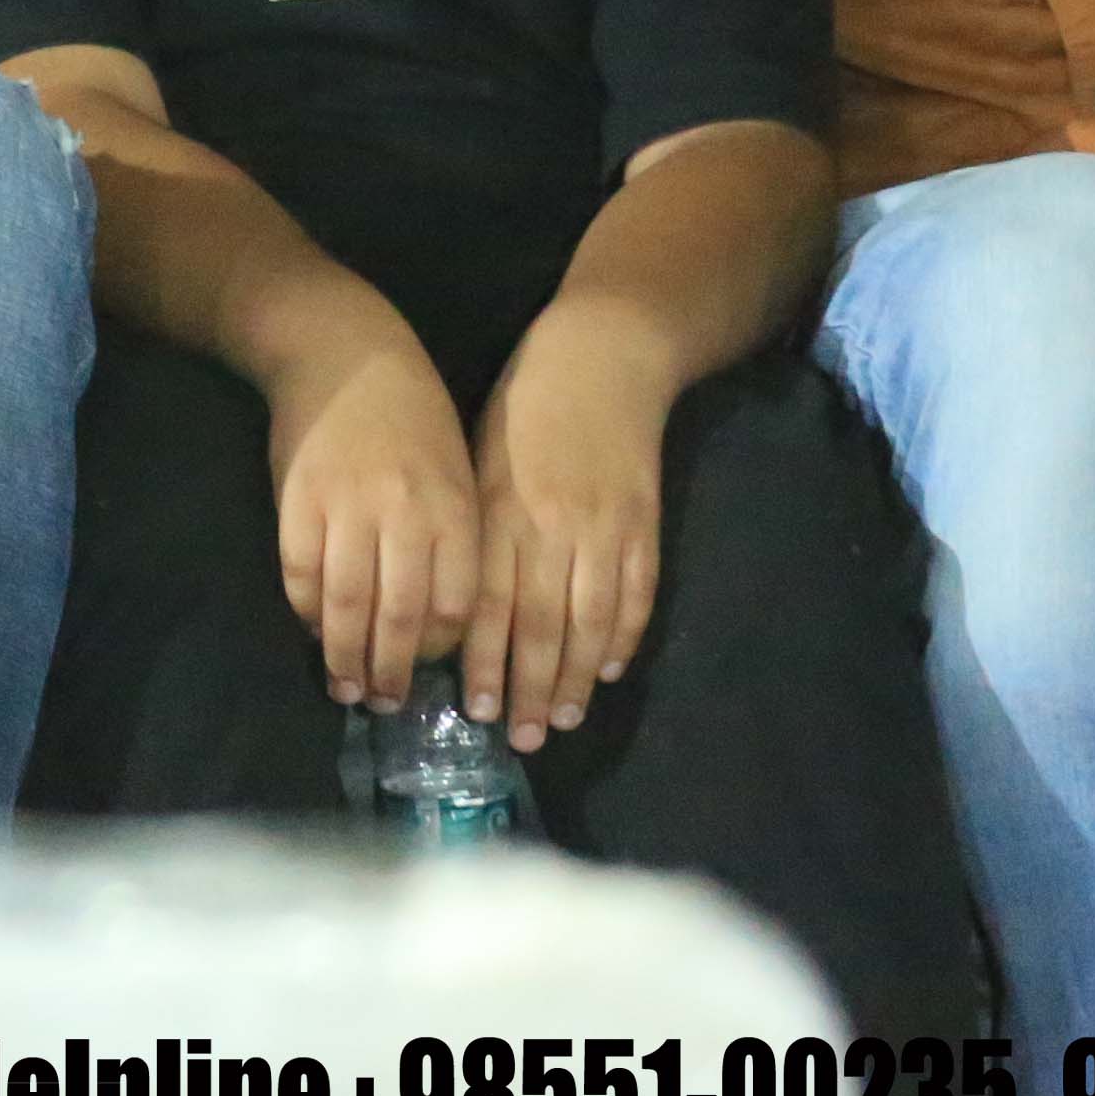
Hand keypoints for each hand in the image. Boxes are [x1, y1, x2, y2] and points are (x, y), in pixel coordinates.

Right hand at [264, 335, 482, 711]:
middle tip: (384, 703)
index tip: (430, 672)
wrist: (345, 352)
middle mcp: (406, 514)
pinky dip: (305, 612)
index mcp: (456, 509)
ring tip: (346, 686)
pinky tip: (312, 630)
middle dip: (393, 671)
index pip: (456, 605)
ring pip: (347, 604)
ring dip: (345, 656)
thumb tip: (441, 624)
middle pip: (402, 616)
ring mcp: (347, 507)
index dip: (441, 649)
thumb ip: (454, 542)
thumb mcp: (458, 473)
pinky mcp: (298, 500)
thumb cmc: (414, 419)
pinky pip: (300, 574)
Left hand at [463, 314, 674, 746]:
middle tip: (518, 737)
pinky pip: (635, 594)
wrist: (602, 358)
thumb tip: (449, 602)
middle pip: (540, 624)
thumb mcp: (476, 459)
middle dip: (527, 687)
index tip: (471, 708)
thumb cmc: (521, 409)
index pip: (488, 601)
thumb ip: (470, 528)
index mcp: (500, 510)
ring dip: (574, 678)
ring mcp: (604, 529)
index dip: (482, 660)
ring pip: (589, 621)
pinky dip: (622, 638)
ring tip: (560, 721)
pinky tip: (605, 672)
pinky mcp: (644, 525)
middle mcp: (551, 526)